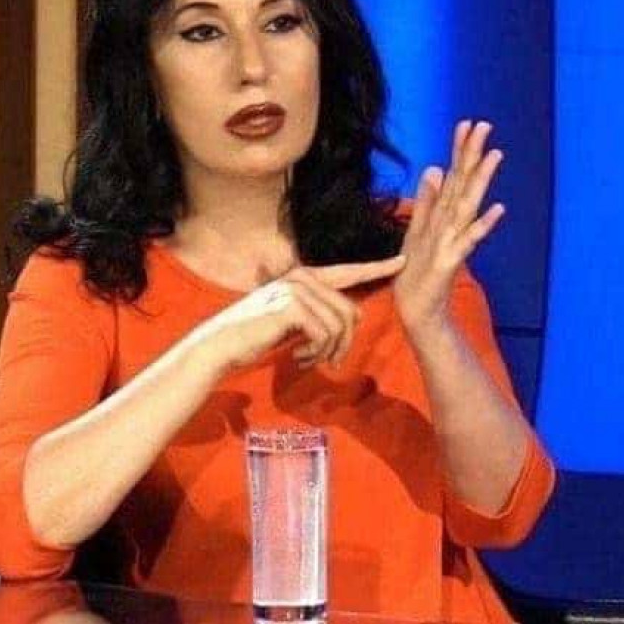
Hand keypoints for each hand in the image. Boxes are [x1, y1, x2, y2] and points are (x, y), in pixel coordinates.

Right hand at [192, 255, 406, 373]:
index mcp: (304, 277)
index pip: (348, 272)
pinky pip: (326, 334)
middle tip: (327, 363)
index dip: (377, 267)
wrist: (221, 345)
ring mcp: (297, 289)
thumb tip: (354, 318)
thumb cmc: (255, 336)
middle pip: (350, 312)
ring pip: (340, 325)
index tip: (402, 262)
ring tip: (307, 360)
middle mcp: (302, 277)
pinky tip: (296, 358)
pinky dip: (315, 354)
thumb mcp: (293, 321)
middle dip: (344, 344)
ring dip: (327, 352)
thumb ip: (319, 313)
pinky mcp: (292, 306)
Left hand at [392, 120, 505, 338]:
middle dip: (473, 155)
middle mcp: (452, 223)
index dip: (459, 150)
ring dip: (482, 181)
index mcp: (443, 214)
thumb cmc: (418, 269)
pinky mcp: (452, 261)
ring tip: (495, 155)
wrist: (417, 307)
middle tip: (485, 125)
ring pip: (469, 205)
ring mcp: (454, 241)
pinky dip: (483, 225)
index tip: (466, 123)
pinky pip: (469, 240)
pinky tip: (497, 210)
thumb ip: (427, 200)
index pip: (453, 175)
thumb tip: (434, 168)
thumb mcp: (417, 228)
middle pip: (464, 183)